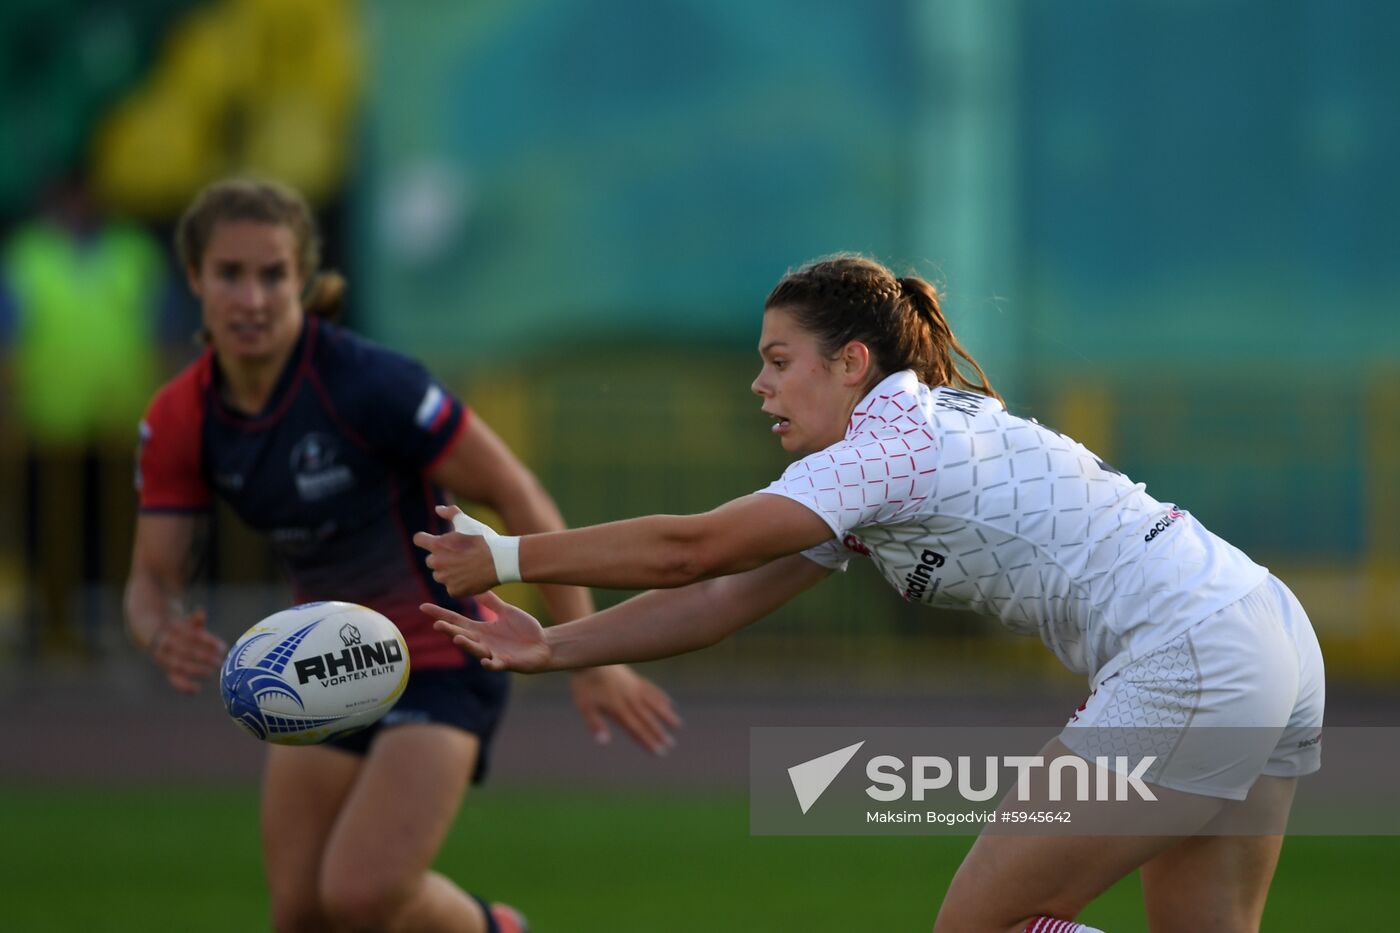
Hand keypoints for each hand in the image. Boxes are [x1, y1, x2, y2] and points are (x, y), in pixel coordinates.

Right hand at [150, 608, 226, 694]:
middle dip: (204, 657)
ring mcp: (166, 659)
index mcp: (173, 632)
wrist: (156, 637)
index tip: (222, 647)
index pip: (192, 637)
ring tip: (211, 673)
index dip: (207, 642)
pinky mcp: (168, 672)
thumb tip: (201, 612)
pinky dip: (184, 687)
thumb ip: (195, 621)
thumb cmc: (180, 629)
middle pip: (186, 652)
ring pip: (179, 666)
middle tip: (219, 662)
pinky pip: (174, 680)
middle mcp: (168, 646)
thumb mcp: (186, 622)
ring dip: (196, 670)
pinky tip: (197, 690)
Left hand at [412, 505, 497, 596]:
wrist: (500, 561)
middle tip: (458, 555)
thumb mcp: (467, 522)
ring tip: (465, 567)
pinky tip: (471, 577)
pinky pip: (451, 588)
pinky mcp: (454, 591)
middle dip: (441, 558)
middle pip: (430, 561)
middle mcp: (437, 563)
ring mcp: (445, 578)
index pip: (419, 540)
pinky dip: (459, 584)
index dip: (425, 539)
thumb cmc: (484, 540)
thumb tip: (438, 509)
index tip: (432, 540)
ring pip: (440, 576)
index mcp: (437, 545)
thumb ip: (450, 513)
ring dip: (448, 572)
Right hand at [421, 592, 551, 672]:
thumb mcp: (506, 612)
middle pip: (462, 635)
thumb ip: (491, 602)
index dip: (440, 614)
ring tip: (456, 638)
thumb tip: (476, 586)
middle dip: (449, 631)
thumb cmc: (524, 630)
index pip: (456, 620)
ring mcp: (493, 653)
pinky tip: (486, 661)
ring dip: (466, 645)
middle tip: (437, 624)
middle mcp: (483, 642)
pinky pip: (496, 665)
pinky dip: (490, 664)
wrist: (544, 645)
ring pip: (476, 650)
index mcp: (481, 629)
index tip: (423, 607)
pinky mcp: (506, 662)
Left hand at [569, 665, 681, 756]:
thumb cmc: (585, 684)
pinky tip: (668, 702)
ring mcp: (634, 688)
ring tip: (677, 725)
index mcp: (619, 709)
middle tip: (671, 745)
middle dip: (659, 733)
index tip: (659, 752)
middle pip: (648, 719)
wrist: (591, 657)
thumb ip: (596, 724)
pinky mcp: (634, 678)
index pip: (636, 729)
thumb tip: (604, 742)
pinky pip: (651, 689)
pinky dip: (660, 697)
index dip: (648, 741)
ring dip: (666, 715)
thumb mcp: (585, 706)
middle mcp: (630, 700)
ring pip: (654, 704)